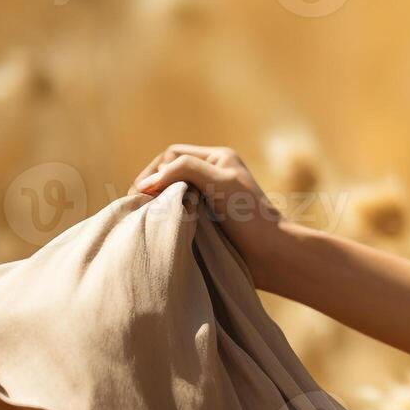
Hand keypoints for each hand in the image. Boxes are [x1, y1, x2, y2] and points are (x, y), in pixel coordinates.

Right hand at [131, 144, 287, 284]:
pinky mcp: (206, 219)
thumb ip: (185, 170)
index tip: (144, 194)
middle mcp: (213, 174)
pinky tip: (160, 228)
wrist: (270, 254)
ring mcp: (209, 197)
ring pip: (171, 193)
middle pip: (169, 173)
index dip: (155, 171)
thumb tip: (146, 183)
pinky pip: (177, 211)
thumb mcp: (220, 183)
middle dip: (152, 186)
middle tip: (138, 207)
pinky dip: (166, 216)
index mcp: (218, 159)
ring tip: (146, 217)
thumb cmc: (250, 216)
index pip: (173, 155)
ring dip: (157, 203)